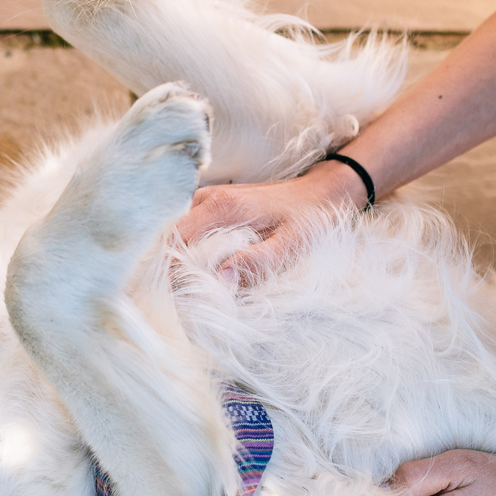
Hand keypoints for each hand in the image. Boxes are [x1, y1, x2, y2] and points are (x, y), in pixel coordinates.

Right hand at [174, 162, 364, 282]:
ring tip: (211, 290)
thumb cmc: (310, 219)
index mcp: (222, 207)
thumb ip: (257, 262)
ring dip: (190, 266)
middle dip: (182, 273)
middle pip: (174, 242)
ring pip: (182, 240)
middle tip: (202, 301)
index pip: (175, 242)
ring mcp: (207, 201)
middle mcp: (207, 199)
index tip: (190, 299)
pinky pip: (193, 236)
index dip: (174, 273)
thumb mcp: (291, 245)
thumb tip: (220, 278)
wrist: (321, 194)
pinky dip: (199, 256)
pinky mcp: (212, 207)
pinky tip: (217, 273)